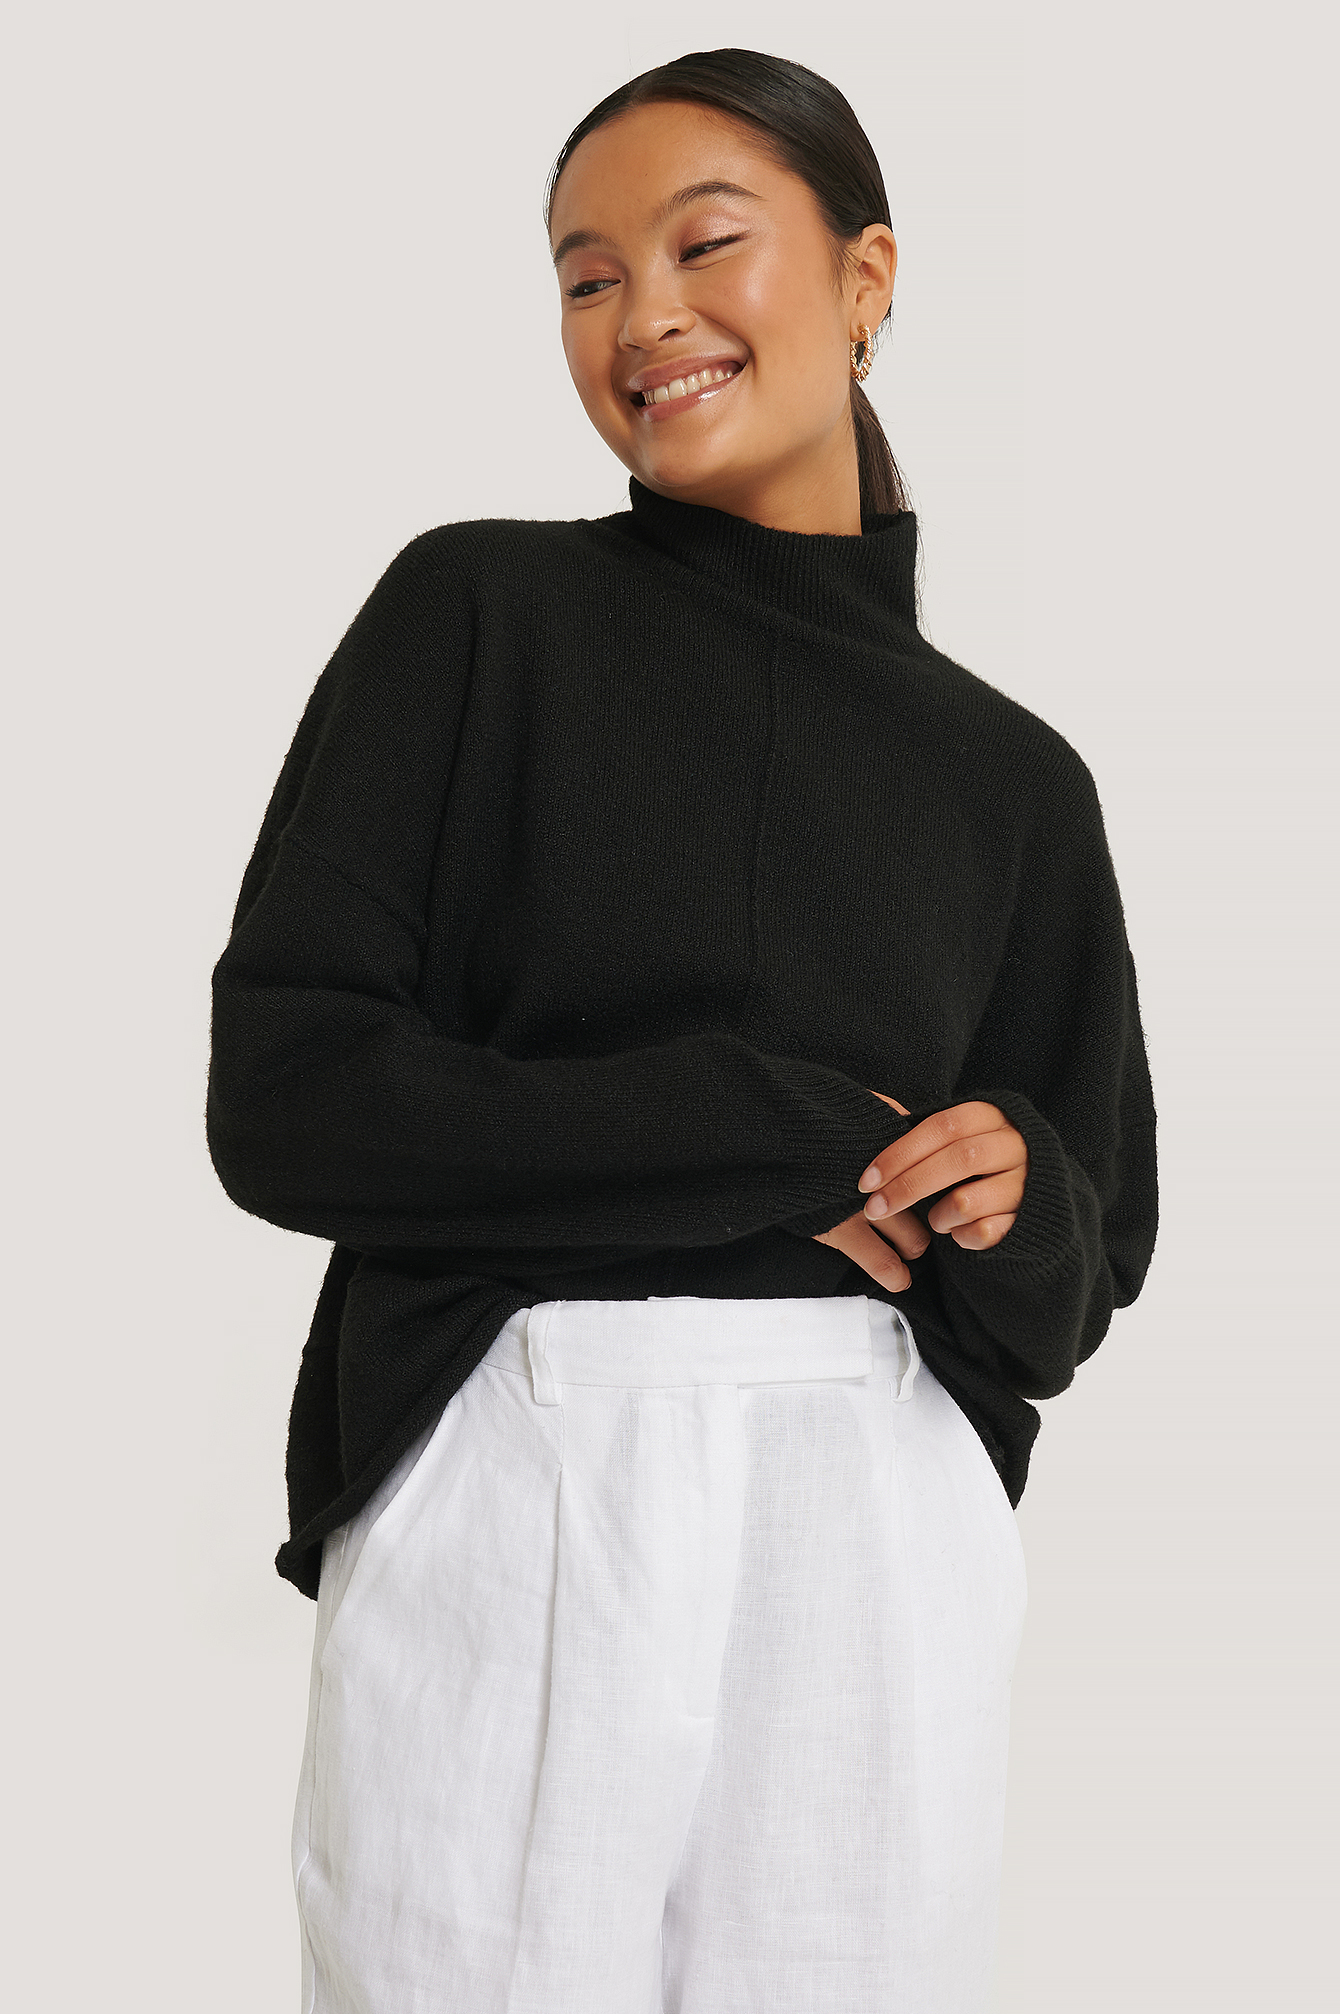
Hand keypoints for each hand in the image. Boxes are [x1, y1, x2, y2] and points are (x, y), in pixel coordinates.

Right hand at [809, 1091, 931, 1291]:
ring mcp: (865, 1206)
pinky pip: (881, 1261)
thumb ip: (886, 1114)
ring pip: (913, 1239)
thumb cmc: (812, 1119)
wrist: (774, 1137)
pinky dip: (894, 1274)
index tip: (937, 1191)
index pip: (932, 1173)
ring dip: (913, 1247)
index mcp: (891, 1148)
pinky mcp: (841, 1230)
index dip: (937, 1184)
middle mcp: (885, 1178)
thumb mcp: (857, 1106)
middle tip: (923, 1222)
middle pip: (930, 1207)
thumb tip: (909, 1119)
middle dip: (930, 1218)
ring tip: (908, 1251)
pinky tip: (899, 1279)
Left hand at [857, 1098, 1027, 1251]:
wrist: (1038, 1191)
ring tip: (936, 1219)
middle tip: (874, 1209)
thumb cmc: (979, 1162)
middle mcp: (1014, 1145)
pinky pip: (985, 1233)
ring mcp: (1025, 1182)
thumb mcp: (959, 1139)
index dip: (900, 1153)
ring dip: (939, 1216)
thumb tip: (872, 1138)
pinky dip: (963, 1237)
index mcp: (992, 1116)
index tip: (867, 1180)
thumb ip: (927, 1137)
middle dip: (908, 1187)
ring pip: (967, 1201)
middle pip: (958, 1160)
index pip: (942, 1127)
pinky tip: (960, 1232)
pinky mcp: (1030, 1218)